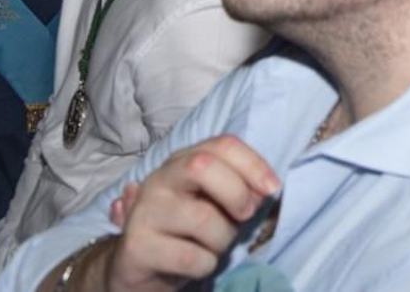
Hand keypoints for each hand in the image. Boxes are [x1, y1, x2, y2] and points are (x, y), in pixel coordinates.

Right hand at [102, 135, 278, 291]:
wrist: (139, 266)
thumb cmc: (187, 230)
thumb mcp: (214, 203)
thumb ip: (238, 189)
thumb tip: (264, 190)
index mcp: (182, 161)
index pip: (222, 144)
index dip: (253, 164)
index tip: (273, 189)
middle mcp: (160, 179)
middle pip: (203, 166)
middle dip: (236, 193)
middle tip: (244, 216)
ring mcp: (145, 211)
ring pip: (203, 219)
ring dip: (222, 240)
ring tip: (212, 246)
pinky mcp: (137, 246)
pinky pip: (191, 257)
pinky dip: (205, 265)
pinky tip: (195, 263)